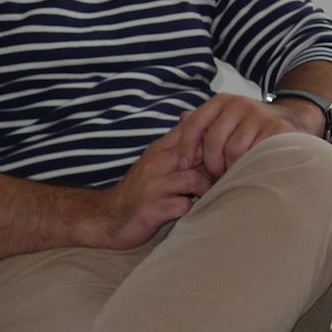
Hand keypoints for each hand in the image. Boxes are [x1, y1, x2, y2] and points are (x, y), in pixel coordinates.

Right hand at [86, 143, 213, 251]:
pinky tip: (191, 210)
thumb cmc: (139, 189)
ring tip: (208, 195)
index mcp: (158, 149)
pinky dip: (191, 209)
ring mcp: (153, 187)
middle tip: (223, 175)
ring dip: (206, 188)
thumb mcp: (154, 159)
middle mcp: (155, 164)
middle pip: (197, 153)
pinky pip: (183, 205)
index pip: (192, 131)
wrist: (108, 217)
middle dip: (215, 164)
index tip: (223, 152)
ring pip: (193, 179)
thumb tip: (190, 114)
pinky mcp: (152, 210)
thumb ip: (174, 140)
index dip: (213, 139)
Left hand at [167, 92, 324, 182]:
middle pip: (213, 140)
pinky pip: (253, 156)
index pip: (195, 122)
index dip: (186, 146)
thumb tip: (180, 119)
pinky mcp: (276, 129)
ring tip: (232, 175)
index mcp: (222, 100)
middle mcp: (239, 103)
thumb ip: (203, 122)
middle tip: (214, 176)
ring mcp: (259, 115)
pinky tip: (247, 172)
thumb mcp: (225, 119)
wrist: (292, 120)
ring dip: (230, 169)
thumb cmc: (250, 127)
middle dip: (210, 164)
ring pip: (233, 151)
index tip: (184, 166)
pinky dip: (247, 168)